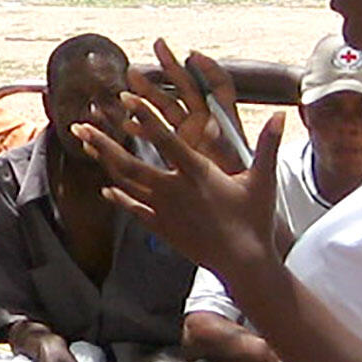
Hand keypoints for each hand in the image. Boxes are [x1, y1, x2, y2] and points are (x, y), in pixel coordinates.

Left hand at [77, 39, 281, 290]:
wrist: (242, 263)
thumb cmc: (254, 219)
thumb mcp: (263, 179)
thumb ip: (267, 144)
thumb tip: (282, 113)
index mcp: (197, 173)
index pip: (166, 139)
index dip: (145, 117)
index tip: (124, 99)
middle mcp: (174, 190)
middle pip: (129, 163)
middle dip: (102, 143)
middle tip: (78, 126)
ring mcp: (164, 210)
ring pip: (127, 183)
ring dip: (105, 163)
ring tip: (86, 146)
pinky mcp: (162, 227)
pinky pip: (134, 209)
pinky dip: (119, 197)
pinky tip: (105, 188)